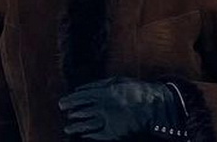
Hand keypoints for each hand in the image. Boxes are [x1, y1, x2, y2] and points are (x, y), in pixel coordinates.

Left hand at [59, 77, 183, 138]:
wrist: (153, 106)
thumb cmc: (134, 91)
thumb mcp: (115, 81)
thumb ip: (97, 85)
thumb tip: (79, 89)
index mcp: (102, 92)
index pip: (80, 97)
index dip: (70, 101)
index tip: (62, 104)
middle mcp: (103, 106)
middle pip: (81, 110)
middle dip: (70, 112)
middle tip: (63, 113)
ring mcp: (109, 120)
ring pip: (87, 124)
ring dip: (76, 127)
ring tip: (68, 129)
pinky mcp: (116, 132)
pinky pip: (99, 135)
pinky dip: (90, 135)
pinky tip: (84, 135)